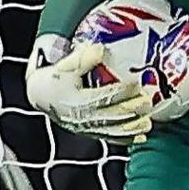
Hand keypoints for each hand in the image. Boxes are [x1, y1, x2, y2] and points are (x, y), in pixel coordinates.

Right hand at [23, 41, 150, 143]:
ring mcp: (88, 128)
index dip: (123, 91)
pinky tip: (141, 136)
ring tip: (148, 122)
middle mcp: (85, 118)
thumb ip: (83, 59)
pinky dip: (127, 139)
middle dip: (133, 109)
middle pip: (114, 115)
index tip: (137, 84)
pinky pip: (111, 139)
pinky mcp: (91, 133)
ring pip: (115, 131)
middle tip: (148, 100)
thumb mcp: (65, 65)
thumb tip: (101, 50)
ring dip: (134, 127)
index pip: (106, 97)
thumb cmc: (54, 79)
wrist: (40, 96)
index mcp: (79, 100)